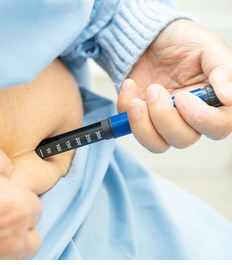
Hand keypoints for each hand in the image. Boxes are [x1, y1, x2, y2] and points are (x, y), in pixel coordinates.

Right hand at [0, 148, 40, 258]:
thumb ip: (2, 164)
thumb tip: (6, 172)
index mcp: (17, 209)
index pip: (35, 208)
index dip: (18, 199)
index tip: (3, 197)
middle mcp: (10, 242)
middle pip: (30, 239)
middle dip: (19, 227)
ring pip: (12, 258)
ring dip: (5, 246)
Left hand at [117, 20, 231, 151]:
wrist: (150, 38)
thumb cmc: (182, 41)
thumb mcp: (207, 46)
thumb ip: (223, 70)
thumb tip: (230, 97)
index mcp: (214, 102)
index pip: (218, 128)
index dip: (201, 119)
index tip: (183, 97)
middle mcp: (189, 117)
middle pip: (183, 139)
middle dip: (164, 117)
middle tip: (155, 89)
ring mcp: (163, 120)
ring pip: (157, 144)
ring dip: (142, 123)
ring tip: (137, 98)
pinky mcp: (140, 119)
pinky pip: (131, 128)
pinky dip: (125, 109)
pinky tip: (130, 85)